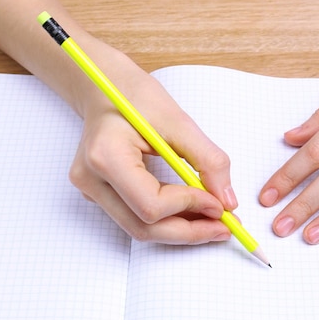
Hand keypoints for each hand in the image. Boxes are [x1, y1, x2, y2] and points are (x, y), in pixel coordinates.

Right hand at [70, 53, 237, 244]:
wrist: (105, 88)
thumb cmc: (136, 97)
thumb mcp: (179, 121)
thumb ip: (207, 160)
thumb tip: (227, 201)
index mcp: (106, 156)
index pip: (151, 204)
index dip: (190, 207)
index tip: (220, 204)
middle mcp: (90, 180)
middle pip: (144, 228)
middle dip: (189, 231)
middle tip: (225, 228)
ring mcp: (90, 190)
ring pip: (140, 230)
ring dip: (181, 231)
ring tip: (214, 223)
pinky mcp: (99, 195)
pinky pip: (136, 219)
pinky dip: (168, 221)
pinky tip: (193, 213)